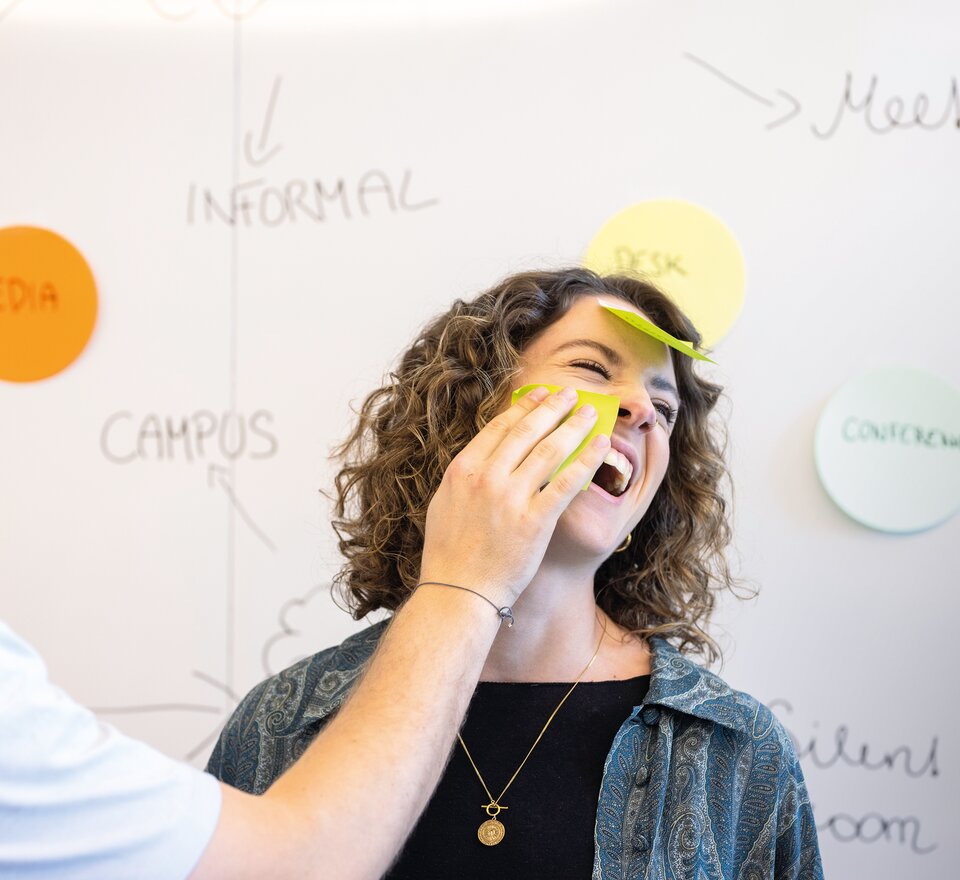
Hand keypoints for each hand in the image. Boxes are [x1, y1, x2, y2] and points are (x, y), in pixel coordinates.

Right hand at [418, 386, 609, 608]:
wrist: (458, 593)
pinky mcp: (535, 520)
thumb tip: (484, 457)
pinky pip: (567, 482)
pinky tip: (602, 446)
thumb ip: (466, 477)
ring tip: (592, 412)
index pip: (499, 427)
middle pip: (527, 430)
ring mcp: (511, 497)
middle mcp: (487, 477)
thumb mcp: (445, 504)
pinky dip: (587, 459)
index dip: (524, 406)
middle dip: (554, 407)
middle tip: (573, 394)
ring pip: (550, 449)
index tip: (541, 394)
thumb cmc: (449, 554)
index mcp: (463, 469)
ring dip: (574, 425)